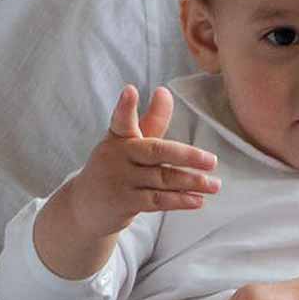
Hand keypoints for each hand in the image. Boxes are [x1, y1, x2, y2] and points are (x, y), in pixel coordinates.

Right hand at [35, 84, 219, 278]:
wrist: (83, 209)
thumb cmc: (114, 168)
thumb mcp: (128, 144)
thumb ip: (151, 121)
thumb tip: (164, 91)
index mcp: (118, 138)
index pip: (121, 120)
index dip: (125, 106)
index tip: (131, 90)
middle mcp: (117, 156)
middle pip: (156, 152)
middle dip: (187, 156)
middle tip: (212, 161)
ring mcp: (120, 180)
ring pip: (162, 178)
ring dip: (192, 182)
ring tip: (215, 185)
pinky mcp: (123, 202)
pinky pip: (157, 200)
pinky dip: (179, 200)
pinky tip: (198, 200)